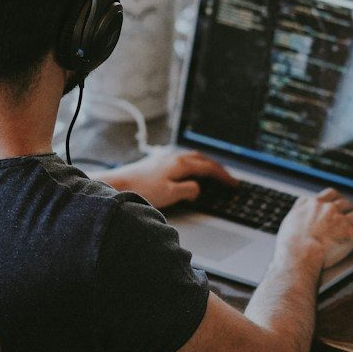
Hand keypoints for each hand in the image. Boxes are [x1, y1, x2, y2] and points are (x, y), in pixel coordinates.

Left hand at [102, 149, 235, 208]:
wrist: (119, 184)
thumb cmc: (142, 189)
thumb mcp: (171, 194)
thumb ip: (189, 190)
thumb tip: (198, 188)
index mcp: (181, 164)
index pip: (209, 168)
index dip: (223, 176)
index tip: (233, 183)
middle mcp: (174, 157)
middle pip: (202, 159)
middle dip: (217, 168)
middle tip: (227, 178)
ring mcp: (165, 157)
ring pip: (192, 158)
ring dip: (205, 165)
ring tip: (212, 173)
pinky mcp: (157, 162)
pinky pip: (182, 159)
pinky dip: (193, 165)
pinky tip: (188, 170)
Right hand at [275, 188, 352, 269]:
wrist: (299, 254)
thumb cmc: (290, 244)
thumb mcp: (289, 220)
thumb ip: (298, 210)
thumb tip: (300, 205)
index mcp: (314, 204)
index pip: (330, 195)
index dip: (338, 198)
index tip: (341, 200)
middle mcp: (329, 209)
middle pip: (347, 204)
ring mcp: (341, 221)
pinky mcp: (351, 234)